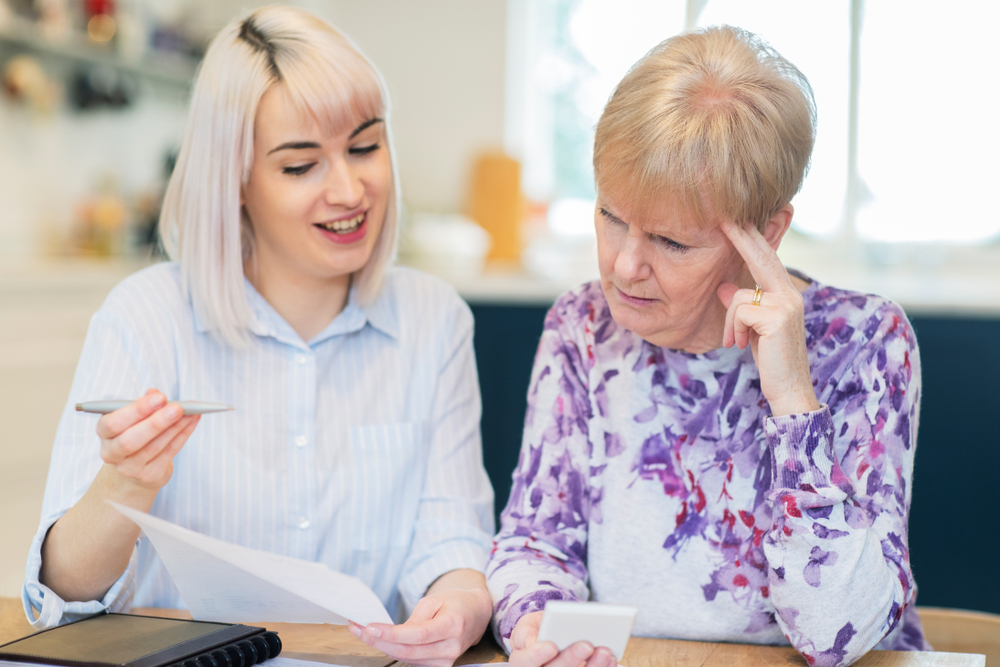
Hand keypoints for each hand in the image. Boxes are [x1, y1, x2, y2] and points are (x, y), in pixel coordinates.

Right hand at [97, 388, 200, 490]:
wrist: (135, 468)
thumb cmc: (136, 432)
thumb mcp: (134, 416)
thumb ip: (143, 403)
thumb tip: (154, 392)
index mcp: (104, 433)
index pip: (113, 423)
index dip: (136, 410)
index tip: (160, 397)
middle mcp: (112, 453)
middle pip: (130, 441)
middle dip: (156, 422)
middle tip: (178, 408)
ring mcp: (130, 468)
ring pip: (154, 447)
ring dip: (175, 427)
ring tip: (191, 412)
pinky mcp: (149, 475)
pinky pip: (169, 452)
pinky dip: (183, 434)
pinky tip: (193, 420)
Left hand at [349, 585, 491, 666]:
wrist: (475, 615)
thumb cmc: (454, 603)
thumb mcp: (435, 599)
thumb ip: (416, 617)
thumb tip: (393, 633)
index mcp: (452, 626)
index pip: (417, 635)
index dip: (391, 633)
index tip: (369, 626)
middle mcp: (451, 648)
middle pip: (408, 650)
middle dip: (378, 641)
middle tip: (357, 628)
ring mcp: (446, 661)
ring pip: (407, 658)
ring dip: (382, 646)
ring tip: (363, 631)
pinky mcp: (440, 666)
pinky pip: (412, 660)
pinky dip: (393, 650)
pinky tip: (380, 640)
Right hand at [508, 612, 616, 666]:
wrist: (547, 638)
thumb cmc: (536, 632)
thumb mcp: (527, 625)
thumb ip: (526, 632)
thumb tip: (533, 641)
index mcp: (521, 661)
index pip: (525, 663)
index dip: (538, 655)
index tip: (552, 646)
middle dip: (571, 659)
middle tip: (587, 644)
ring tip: (605, 652)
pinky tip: (611, 659)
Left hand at [716, 220, 819, 416]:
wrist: (789, 389)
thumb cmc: (771, 360)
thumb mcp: (750, 329)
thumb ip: (741, 308)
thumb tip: (724, 287)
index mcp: (785, 293)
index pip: (765, 258)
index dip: (750, 237)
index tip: (734, 218)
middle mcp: (789, 293)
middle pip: (761, 257)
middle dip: (741, 236)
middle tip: (723, 215)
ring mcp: (786, 303)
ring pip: (739, 296)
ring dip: (729, 322)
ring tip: (734, 341)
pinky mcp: (777, 317)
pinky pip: (739, 311)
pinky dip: (732, 329)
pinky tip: (739, 345)